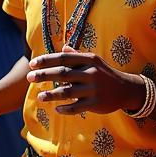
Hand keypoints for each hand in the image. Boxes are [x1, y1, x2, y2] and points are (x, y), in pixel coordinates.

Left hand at [26, 44, 148, 114]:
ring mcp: (94, 89)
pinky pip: (77, 107)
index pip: (63, 58)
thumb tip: (63, 47)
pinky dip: (66, 109)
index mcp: (89, 60)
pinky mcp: (96, 104)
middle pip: (63, 73)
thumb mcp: (94, 62)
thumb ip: (77, 56)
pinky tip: (56, 109)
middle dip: (44, 75)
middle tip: (29, 78)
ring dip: (51, 94)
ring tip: (39, 96)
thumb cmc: (104, 73)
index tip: (32, 64)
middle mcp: (91, 73)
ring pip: (68, 92)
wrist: (127, 89)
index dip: (46, 60)